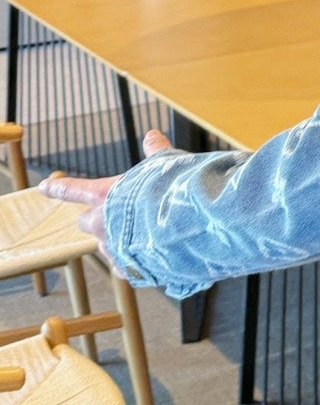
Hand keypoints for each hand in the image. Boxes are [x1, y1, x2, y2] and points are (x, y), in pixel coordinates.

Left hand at [39, 130, 174, 268]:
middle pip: (85, 222)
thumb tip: (152, 135)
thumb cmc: (174, 190)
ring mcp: (113, 248)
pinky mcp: (128, 268)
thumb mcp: (165, 163)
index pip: (73, 189)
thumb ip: (155, 151)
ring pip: (106, 245)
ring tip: (144, 234)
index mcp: (105, 195)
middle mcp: (102, 223)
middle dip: (97, 219)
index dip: (58, 187)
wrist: (191, 225)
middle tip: (117, 214)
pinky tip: (151, 253)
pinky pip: (124, 266)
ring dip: (118, 240)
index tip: (44, 187)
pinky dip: (134, 260)